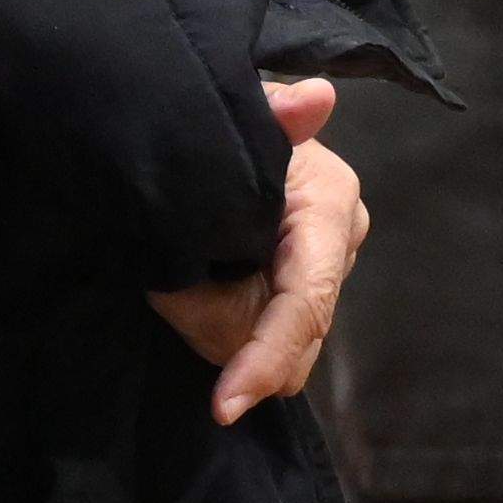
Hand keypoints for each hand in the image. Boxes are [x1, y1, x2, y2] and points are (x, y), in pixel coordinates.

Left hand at [152, 77, 364, 424]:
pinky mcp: (291, 298)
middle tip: (165, 278)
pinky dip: (211, 318)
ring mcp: (318, 278)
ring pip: (262, 347)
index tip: (223, 405)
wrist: (211, 133)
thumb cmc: (220, 123)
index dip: (265, 358)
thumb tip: (314, 97)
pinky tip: (192, 278)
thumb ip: (270, 115)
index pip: (305, 304)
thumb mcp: (234, 116)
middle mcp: (337, 249)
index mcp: (330, 206)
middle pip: (285, 342)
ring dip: (207, 320)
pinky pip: (251, 340)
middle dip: (217, 327)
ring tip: (177, 264)